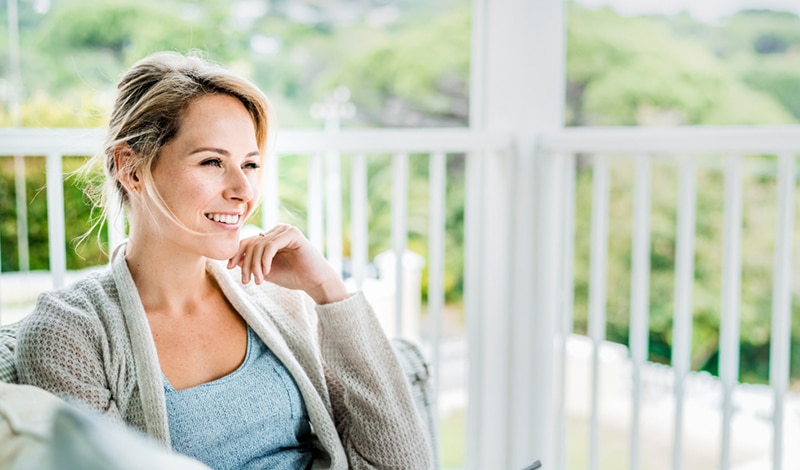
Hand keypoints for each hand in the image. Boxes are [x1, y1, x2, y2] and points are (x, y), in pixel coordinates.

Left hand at [227, 224, 348, 304]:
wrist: (315, 282)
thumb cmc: (293, 277)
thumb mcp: (266, 270)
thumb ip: (252, 263)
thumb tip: (231, 260)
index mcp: (271, 236)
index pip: (248, 241)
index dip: (237, 254)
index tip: (229, 268)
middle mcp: (278, 230)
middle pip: (252, 243)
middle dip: (246, 263)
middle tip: (246, 281)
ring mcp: (285, 230)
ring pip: (260, 245)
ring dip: (255, 265)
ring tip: (258, 280)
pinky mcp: (293, 234)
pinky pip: (271, 244)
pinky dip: (265, 259)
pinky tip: (266, 272)